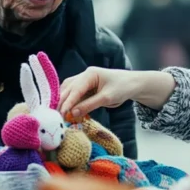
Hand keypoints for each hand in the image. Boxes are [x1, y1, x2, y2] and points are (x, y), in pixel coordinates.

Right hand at [58, 68, 174, 117]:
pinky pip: (75, 95)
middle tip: (56, 116)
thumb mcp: (107, 98)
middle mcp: (84, 76)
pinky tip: (67, 112)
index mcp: (90, 74)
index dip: (67, 101)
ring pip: (69, 91)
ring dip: (64, 102)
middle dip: (62, 102)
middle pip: (68, 89)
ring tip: (59, 114)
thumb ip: (90, 105)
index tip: (61, 113)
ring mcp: (85, 81)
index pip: (75, 89)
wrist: (133, 85)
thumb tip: (73, 113)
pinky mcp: (86, 88)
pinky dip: (71, 103)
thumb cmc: (123, 88)